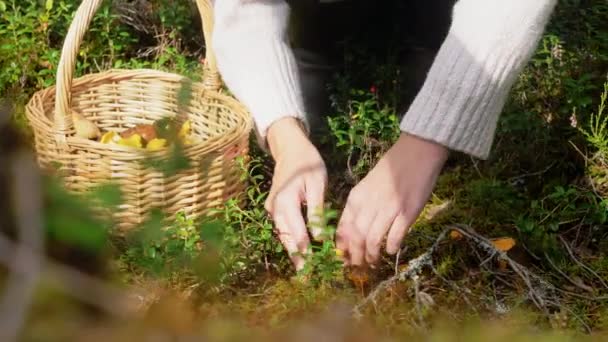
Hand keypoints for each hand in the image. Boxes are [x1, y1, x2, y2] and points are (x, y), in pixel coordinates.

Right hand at [265, 117, 327, 270]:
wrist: (289, 147)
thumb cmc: (307, 163)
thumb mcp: (317, 184)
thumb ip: (316, 212)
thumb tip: (319, 238)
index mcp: (286, 202)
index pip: (298, 234)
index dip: (307, 253)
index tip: (316, 269)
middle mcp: (275, 209)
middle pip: (287, 239)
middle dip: (298, 258)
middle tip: (307, 278)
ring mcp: (272, 209)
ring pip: (284, 235)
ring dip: (294, 251)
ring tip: (305, 269)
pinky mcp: (274, 208)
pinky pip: (284, 227)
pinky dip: (292, 239)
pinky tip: (302, 250)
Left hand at [336, 133, 448, 265]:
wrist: (415, 153)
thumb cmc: (391, 170)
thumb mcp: (367, 186)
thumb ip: (359, 207)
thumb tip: (352, 234)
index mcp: (356, 198)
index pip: (342, 228)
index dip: (342, 248)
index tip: (343, 259)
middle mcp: (369, 204)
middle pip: (356, 238)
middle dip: (355, 257)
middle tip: (359, 267)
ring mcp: (388, 209)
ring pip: (372, 241)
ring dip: (371, 256)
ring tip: (373, 262)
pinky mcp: (406, 213)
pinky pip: (395, 237)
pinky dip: (391, 247)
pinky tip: (391, 251)